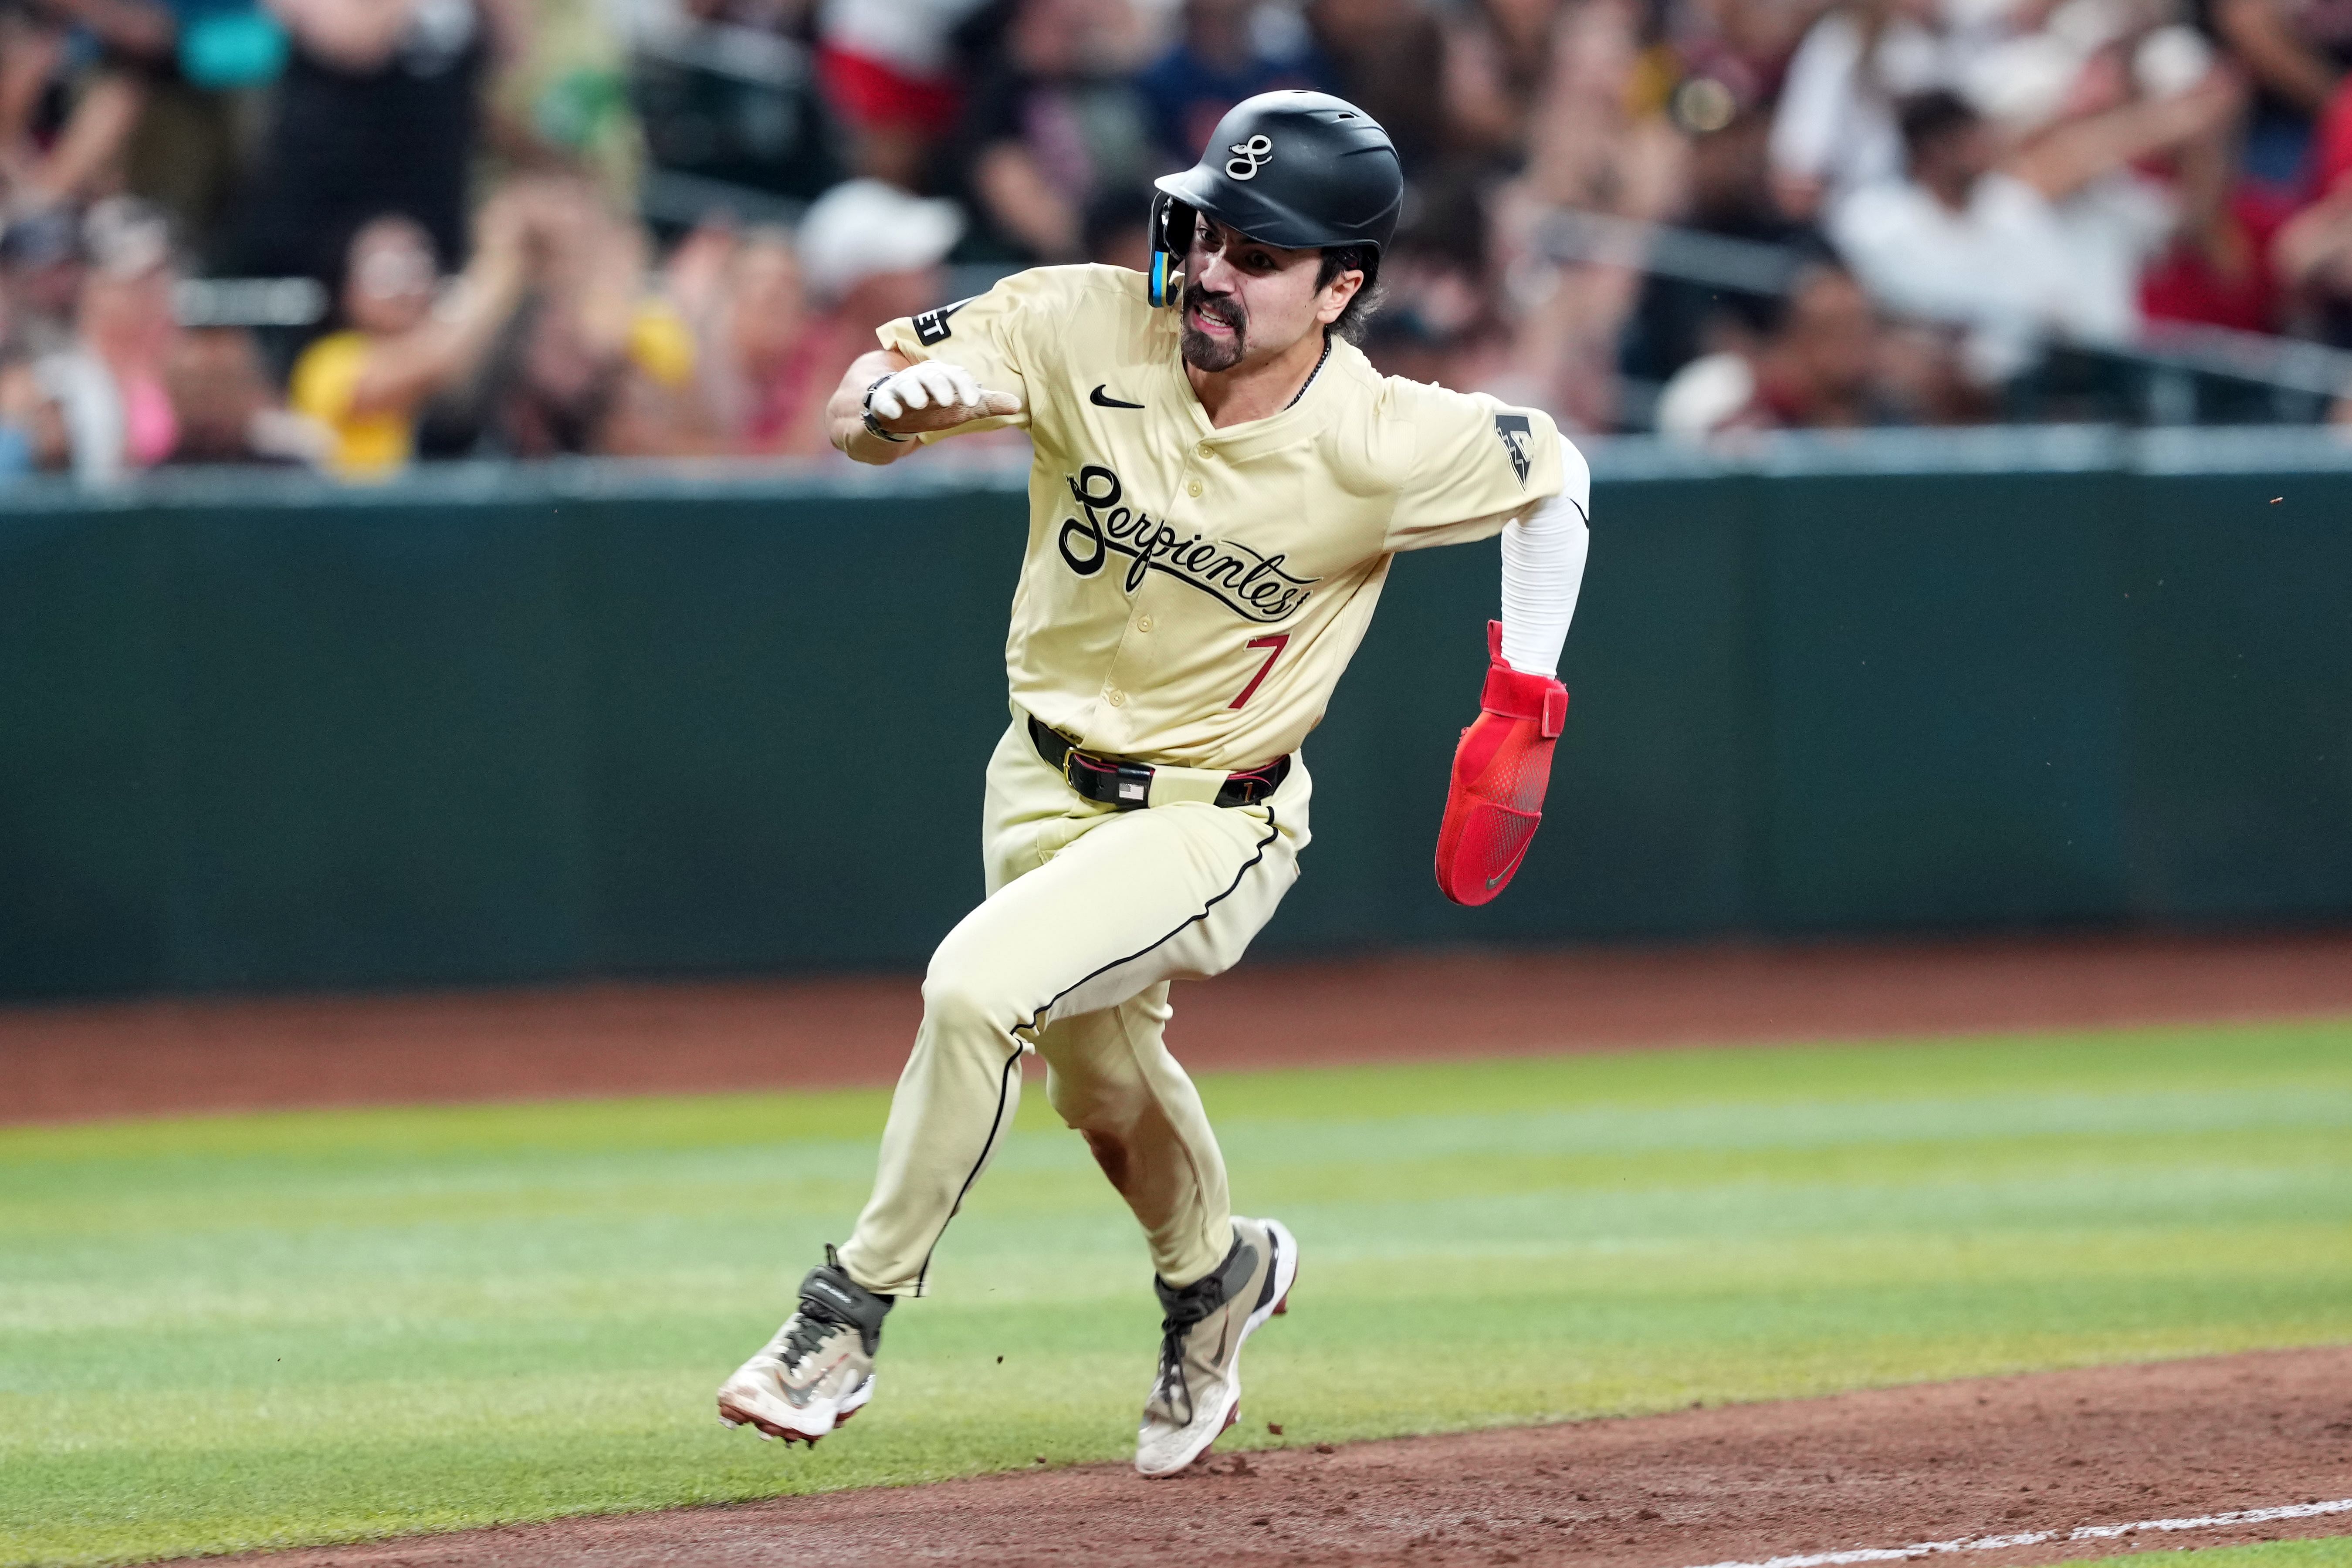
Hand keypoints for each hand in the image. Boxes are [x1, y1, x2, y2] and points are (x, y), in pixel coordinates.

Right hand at [866, 362, 1022, 433]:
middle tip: (947, 401)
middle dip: (939, 386)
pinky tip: (894, 415)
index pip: (956, 375)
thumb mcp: (961, 406)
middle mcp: (922, 377)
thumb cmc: (935, 406)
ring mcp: (901, 388)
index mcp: (943, 376)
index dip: (965, 387)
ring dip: (913, 392)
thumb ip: (986, 404)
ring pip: (907, 385)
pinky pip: (884, 401)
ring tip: (920, 403)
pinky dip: (888, 407)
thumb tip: (1017, 404)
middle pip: (931, 376)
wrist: (899, 413)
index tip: (973, 402)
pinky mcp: (884, 402)